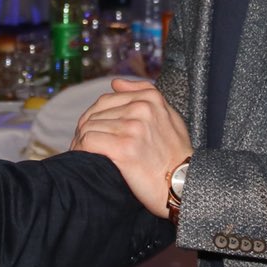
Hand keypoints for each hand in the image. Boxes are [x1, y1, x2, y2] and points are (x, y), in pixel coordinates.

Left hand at [71, 80, 190, 218]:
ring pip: (89, 127)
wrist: (185, 184)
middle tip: (83, 146)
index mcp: (150, 98)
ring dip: (81, 142)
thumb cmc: (176, 153)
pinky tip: (84, 158)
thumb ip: (144, 94)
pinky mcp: (123, 148)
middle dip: (85, 130)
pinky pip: (89, 141)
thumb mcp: (169, 116)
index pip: (105, 100)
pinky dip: (81, 150)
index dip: (93, 117)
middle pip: (94, 114)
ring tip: (83, 154)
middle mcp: (141, 109)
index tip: (91, 132)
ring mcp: (132, 128)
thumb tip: (116, 83)